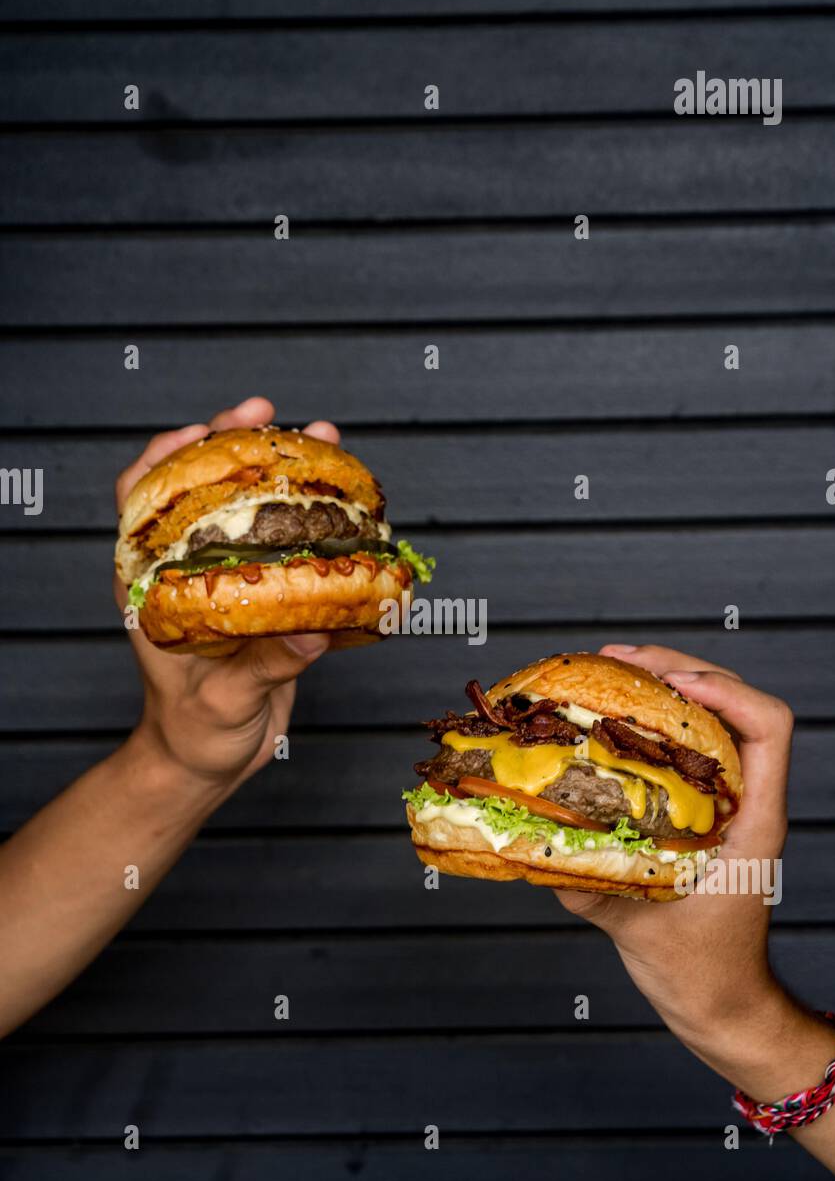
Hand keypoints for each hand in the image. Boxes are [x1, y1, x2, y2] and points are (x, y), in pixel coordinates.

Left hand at [115, 397, 337, 788]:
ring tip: (325, 439)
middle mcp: (187, 570)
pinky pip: (287, 545)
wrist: (206, 763)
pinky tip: (347, 504)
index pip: (141, 497)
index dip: (167, 455)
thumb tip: (310, 629)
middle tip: (274, 417)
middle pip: (203, 485)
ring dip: (284, 470)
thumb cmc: (193, 734)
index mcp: (153, 585)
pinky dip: (314, 518)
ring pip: (250, 507)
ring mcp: (226, 580)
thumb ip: (265, 667)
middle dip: (236, 442)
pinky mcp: (263, 597)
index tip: (204, 430)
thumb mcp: (224, 702)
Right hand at [554, 643, 834, 1098]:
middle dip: (677, 670)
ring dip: (664, 688)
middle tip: (615, 660)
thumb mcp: (640, 930)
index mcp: (755, 821)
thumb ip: (589, 890)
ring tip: (608, 673)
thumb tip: (534, 849)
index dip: (724, 691)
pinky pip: (685, 751)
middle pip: (734, 707)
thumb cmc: (703, 976)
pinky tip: (609, 722)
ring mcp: (727, 808)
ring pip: (710, 721)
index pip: (769, 728)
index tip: (669, 685)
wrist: (722, 1006)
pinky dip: (651, 725)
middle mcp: (746, 804)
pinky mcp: (702, 818)